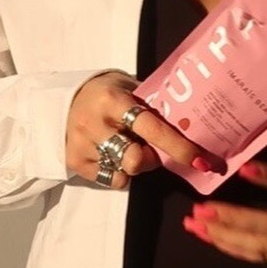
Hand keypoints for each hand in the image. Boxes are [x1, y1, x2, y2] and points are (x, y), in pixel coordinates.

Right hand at [65, 70, 221, 189]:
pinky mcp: (76, 162)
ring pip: (125, 171)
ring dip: (137, 164)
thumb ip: (152, 105)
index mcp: (114, 100)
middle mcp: (96, 123)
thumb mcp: (130, 88)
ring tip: (131, 148)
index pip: (151, 127)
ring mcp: (83, 145)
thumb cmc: (108, 93)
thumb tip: (191, 124)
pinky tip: (114, 154)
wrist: (66, 99)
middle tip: (154, 148)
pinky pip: (111, 179)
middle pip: (136, 158)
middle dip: (153, 158)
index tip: (200, 159)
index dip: (177, 145)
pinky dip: (120, 172)